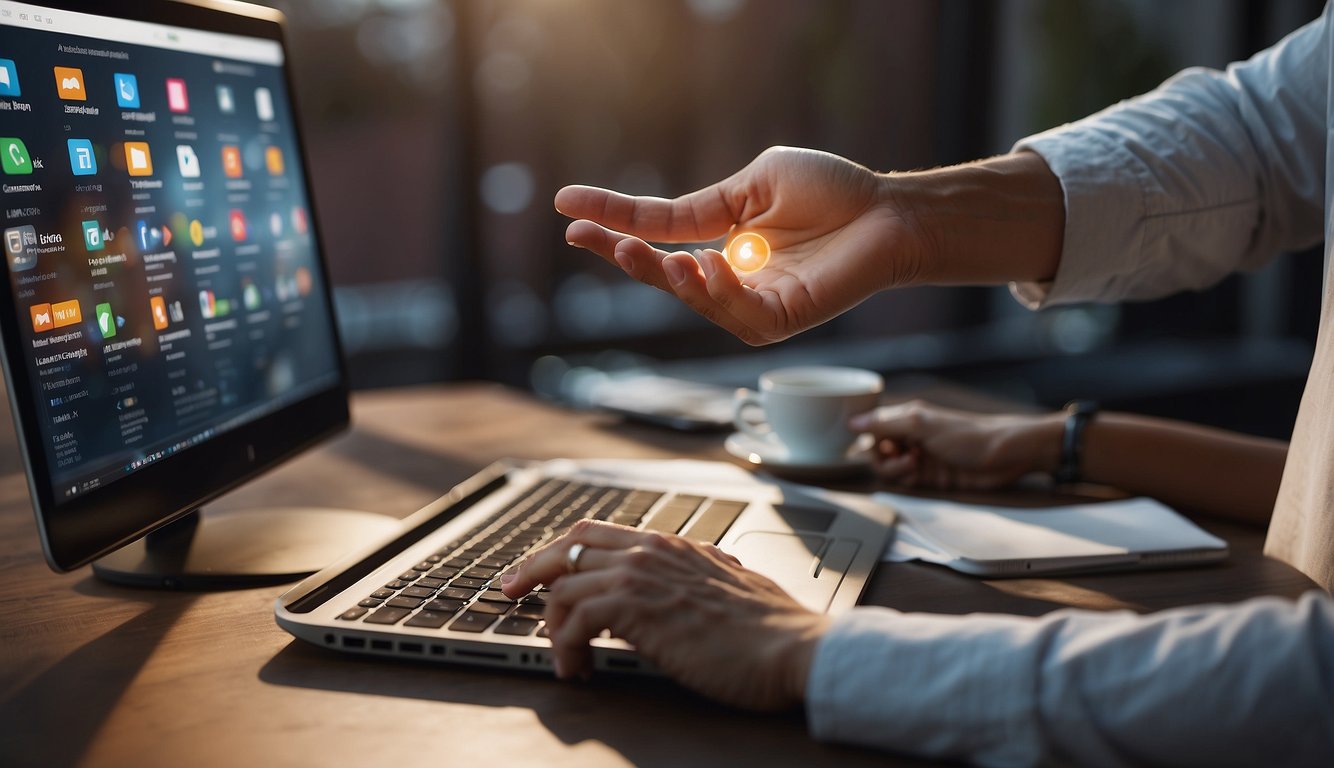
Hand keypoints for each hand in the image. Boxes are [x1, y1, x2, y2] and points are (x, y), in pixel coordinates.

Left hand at [500, 519, 829, 710]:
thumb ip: (692, 586)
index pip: (599, 532)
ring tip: (562, 657)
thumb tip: (668, 603)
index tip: (539, 568)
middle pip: (570, 544)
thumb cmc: (771, 632)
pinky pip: (574, 619)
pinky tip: (576, 669)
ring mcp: (643, 575)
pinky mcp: (637, 607)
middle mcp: (653, 551)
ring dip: (552, 624)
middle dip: (532, 567)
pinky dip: (564, 647)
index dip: (560, 548)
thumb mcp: (726, 592)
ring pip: (565, 583)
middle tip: (510, 591)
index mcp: (674, 545)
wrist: (795, 648)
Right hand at [554, 146, 929, 344]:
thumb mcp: (754, 182)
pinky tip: (708, 266)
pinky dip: (717, 292)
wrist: (890, 212)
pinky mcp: (780, 320)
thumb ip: (706, 204)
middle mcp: (729, 274)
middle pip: (665, 274)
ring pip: (694, 299)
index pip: (656, 230)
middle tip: (600, 241)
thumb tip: (658, 222)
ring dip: (668, 278)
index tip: (565, 208)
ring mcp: (752, 302)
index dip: (612, 219)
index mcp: (719, 237)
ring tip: (650, 254)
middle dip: (628, 260)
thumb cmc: (833, 191)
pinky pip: (736, 313)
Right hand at [852, 400, 1062, 490]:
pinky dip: (906, 478)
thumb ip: (885, 423)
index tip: (870, 441)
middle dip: (880, 455)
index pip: (872, 426)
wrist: (1004, 456)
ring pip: (888, 468)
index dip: (866, 436)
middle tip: (896, 454)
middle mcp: (911, 436)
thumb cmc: (968, 434)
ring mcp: (920, 457)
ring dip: (894, 468)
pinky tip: (919, 472)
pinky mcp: (930, 477)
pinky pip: (905, 481)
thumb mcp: (922, 424)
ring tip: (912, 463)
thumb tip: (852, 422)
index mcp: (907, 417)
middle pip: (876, 450)